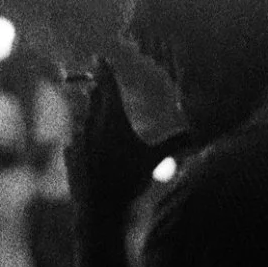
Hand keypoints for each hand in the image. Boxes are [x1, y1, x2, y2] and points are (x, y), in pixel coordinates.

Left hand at [66, 59, 160, 230]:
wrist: (98, 209)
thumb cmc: (129, 181)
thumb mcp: (154, 160)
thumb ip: (175, 143)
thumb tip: (198, 134)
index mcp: (112, 118)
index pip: (107, 85)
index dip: (103, 70)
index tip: (98, 57)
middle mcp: (91, 123)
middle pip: (93, 97)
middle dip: (98, 89)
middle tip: (99, 81)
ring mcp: (77, 137)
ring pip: (83, 117)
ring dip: (90, 113)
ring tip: (95, 114)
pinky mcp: (69, 153)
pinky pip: (76, 137)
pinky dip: (83, 136)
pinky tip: (89, 144)